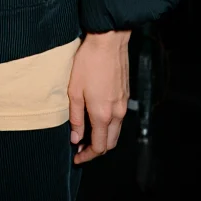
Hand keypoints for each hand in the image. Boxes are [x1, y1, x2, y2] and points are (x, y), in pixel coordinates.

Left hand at [68, 31, 129, 164]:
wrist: (108, 42)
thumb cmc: (88, 63)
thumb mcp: (74, 90)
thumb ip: (76, 117)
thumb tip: (76, 138)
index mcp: (102, 115)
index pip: (99, 146)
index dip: (87, 155)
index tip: (77, 157)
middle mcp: (117, 113)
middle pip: (110, 143)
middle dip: (96, 149)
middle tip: (80, 148)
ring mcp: (123, 104)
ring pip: (116, 131)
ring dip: (103, 137)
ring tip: (86, 133)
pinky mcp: (125, 95)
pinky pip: (119, 118)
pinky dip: (109, 125)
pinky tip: (96, 116)